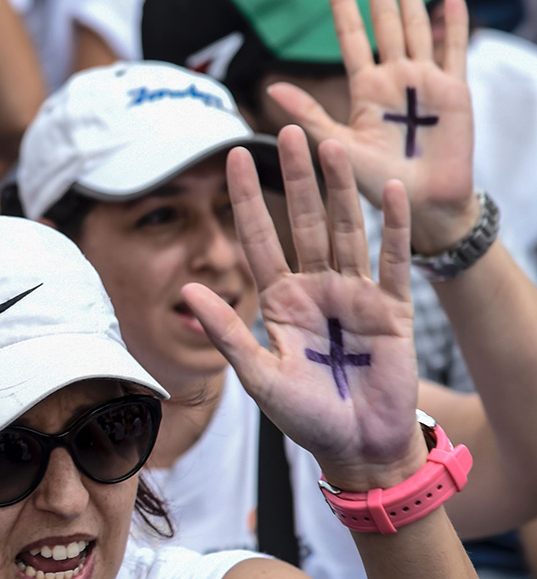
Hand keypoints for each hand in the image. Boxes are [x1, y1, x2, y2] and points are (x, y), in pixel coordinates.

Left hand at [183, 127, 428, 490]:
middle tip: (286, 130)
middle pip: (302, 221)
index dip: (245, 199)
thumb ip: (226, 331)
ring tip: (331, 146)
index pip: (258, 238)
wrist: (357, 448)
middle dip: (294, 178)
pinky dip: (390, 228)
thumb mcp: (257, 375)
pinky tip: (385, 192)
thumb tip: (186, 290)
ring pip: (344, 230)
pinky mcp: (392, 309)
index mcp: (278, 300)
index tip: (233, 156)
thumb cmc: (305, 416)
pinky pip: (392, 261)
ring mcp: (354, 294)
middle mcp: (315, 288)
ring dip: (338, 189)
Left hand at [266, 0, 475, 253]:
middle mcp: (394, 78)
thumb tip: (270, 88)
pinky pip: (453, 52)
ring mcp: (424, 82)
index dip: (343, 4)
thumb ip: (308, 114)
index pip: (351, 36)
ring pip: (416, 28)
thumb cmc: (374, 183)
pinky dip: (452, 26)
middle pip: (385, 22)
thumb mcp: (336, 146)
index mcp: (364, 89)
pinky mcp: (454, 93)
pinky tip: (449, 1)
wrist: (418, 206)